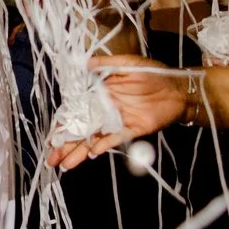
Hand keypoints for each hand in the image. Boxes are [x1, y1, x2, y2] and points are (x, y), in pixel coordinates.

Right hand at [47, 57, 195, 169]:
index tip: (50, 137)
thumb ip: (105, 65)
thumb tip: (83, 63)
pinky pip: (115, 139)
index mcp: (99, 95)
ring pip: (94, 139)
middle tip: (50, 159)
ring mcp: (117, 121)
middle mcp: (105, 110)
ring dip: (79, 152)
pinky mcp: (132, 130)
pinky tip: (91, 153)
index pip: (75, 112)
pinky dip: (103, 145)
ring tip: (64, 165)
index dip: (62, 125)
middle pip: (80, 131)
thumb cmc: (154, 73)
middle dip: (64, 145)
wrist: (178, 87)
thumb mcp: (127, 63)